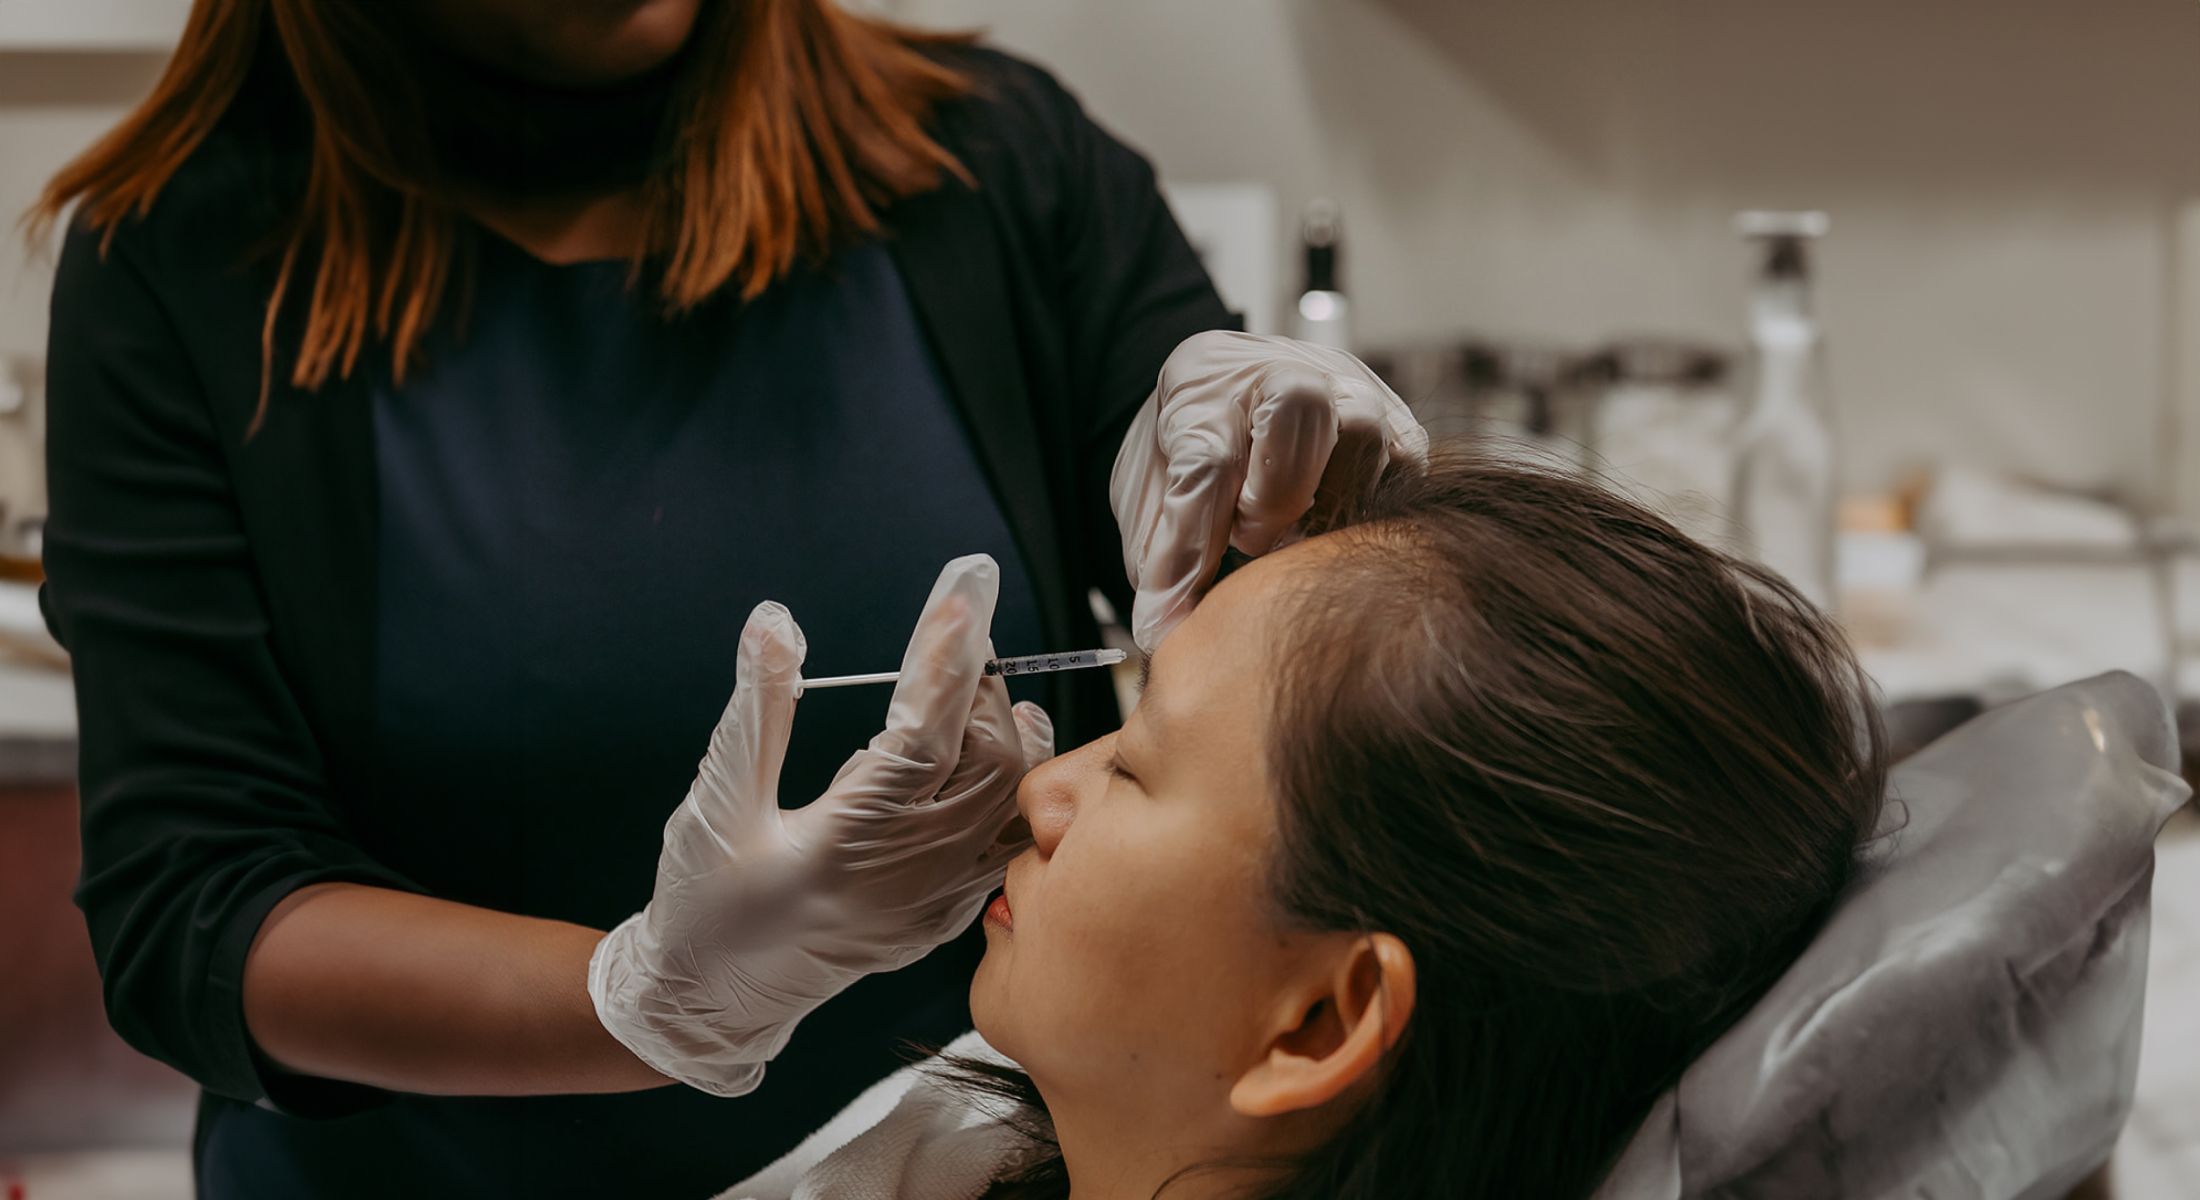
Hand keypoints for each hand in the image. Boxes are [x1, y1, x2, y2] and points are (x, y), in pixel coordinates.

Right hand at [588, 555, 1037, 1096]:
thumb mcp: (717, 799)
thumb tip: (777, 621)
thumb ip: (757, 708)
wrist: (711, 1002)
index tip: (964, 589)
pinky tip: (983, 757)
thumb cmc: (704, 901)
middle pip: (990, 763)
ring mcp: (934, 903)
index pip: (924, 732)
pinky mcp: (944, 915)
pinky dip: (1009, 787)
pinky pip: (1005, 843)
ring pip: (1012, 804)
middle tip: (954, 645)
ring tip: (976, 693)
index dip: (947, 656)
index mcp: (847, 845)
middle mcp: (907, 878)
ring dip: (1007, 736)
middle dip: (980, 690)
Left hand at [1110, 331, 1428, 651]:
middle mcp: (1280, 367)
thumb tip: (1166, 634)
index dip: (1191, 547)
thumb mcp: (1152, 504)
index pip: (1205, 460)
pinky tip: (1333, 531)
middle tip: (1251, 543)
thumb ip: (1163, 559)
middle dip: (1277, 495)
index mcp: (1201, 385)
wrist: (1231, 414)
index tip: (1166, 617)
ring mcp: (1347, 386)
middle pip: (1300, 406)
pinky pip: (1406, 461)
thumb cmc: (1187, 460)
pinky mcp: (1397, 421)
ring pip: (1364, 430)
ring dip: (1330, 504)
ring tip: (1294, 539)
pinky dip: (1373, 507)